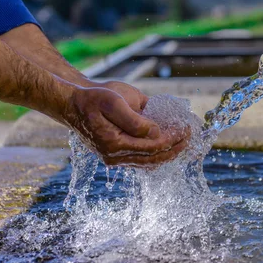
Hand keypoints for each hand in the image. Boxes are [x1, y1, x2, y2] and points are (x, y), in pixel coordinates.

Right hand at [66, 85, 187, 166]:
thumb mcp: (113, 102)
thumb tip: (156, 132)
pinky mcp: (116, 156)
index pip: (152, 147)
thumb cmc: (92, 99)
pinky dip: (157, 154)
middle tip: (189, 135)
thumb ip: (135, 120)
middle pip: (153, 159)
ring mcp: (115, 159)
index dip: (172, 139)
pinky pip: (142, 161)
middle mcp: (115, 156)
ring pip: (149, 163)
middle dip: (174, 148)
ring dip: (168, 153)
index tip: (185, 128)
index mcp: (114, 144)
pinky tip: (169, 145)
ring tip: (183, 141)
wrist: (73, 104)